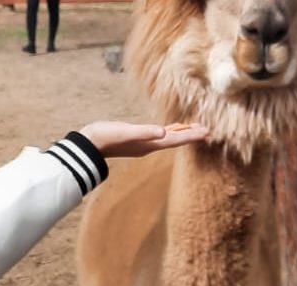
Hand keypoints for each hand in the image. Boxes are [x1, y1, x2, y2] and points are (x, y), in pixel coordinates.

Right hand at [79, 121, 209, 157]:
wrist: (89, 144)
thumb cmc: (106, 136)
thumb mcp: (126, 132)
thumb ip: (144, 132)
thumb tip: (163, 131)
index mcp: (149, 144)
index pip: (175, 140)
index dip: (191, 136)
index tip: (207, 132)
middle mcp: (148, 145)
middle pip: (175, 140)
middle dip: (190, 135)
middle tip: (207, 130)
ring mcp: (142, 143)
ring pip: (168, 138)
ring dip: (181, 134)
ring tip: (194, 129)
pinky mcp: (136, 139)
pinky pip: (158, 135)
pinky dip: (168, 132)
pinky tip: (170, 128)